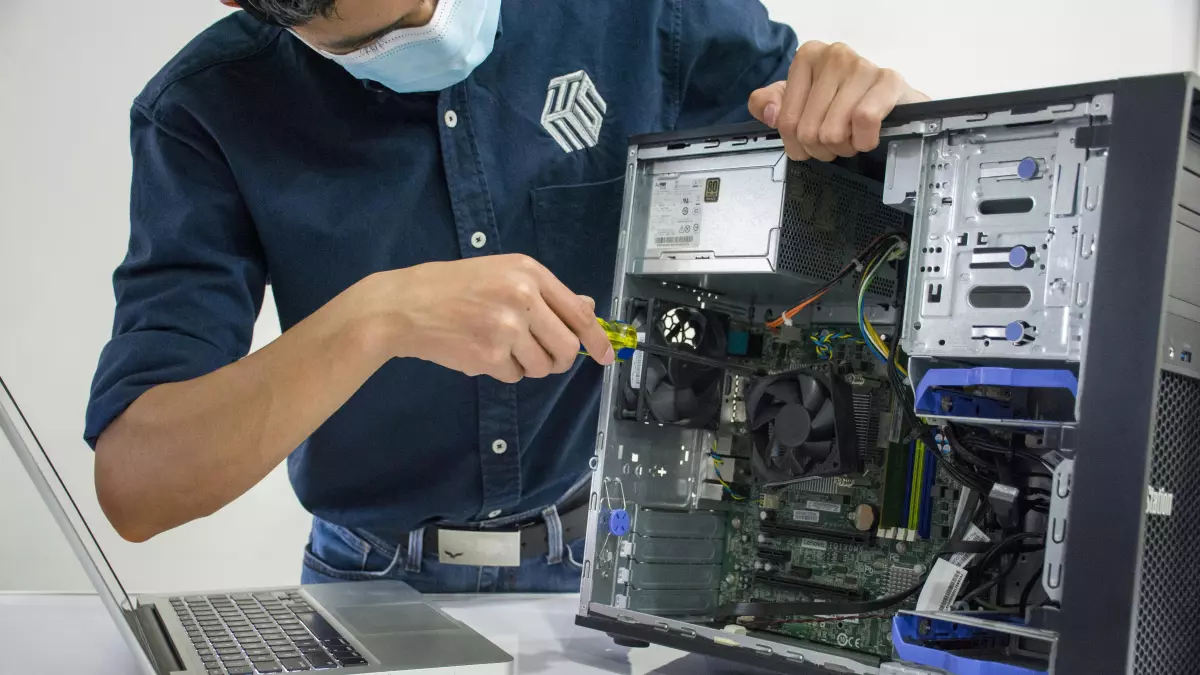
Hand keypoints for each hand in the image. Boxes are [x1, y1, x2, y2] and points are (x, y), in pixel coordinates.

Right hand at [358, 254, 614, 382]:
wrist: (404, 306)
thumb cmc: (453, 287)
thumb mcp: (502, 274)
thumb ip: (546, 293)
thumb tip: (588, 308)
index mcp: (529, 272)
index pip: (578, 313)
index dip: (597, 339)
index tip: (605, 357)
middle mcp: (522, 297)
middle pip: (566, 348)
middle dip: (557, 360)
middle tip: (539, 356)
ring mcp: (507, 327)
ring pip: (541, 366)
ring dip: (525, 365)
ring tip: (498, 345)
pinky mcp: (490, 355)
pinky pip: (514, 376)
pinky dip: (502, 370)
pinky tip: (479, 350)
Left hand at [749, 41, 927, 161]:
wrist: (891, 102)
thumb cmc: (840, 103)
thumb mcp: (796, 102)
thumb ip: (767, 105)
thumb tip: (771, 113)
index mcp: (807, 57)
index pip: (785, 121)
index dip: (796, 145)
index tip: (809, 143)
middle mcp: (833, 55)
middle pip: (808, 130)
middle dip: (821, 148)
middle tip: (835, 142)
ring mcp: (862, 66)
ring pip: (833, 131)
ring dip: (843, 148)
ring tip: (851, 138)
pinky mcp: (889, 81)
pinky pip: (864, 121)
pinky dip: (863, 141)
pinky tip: (866, 137)